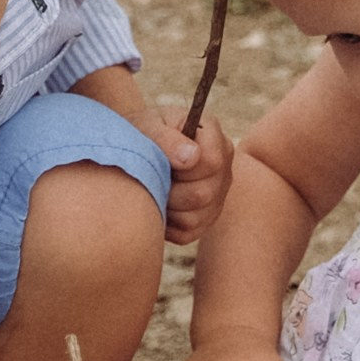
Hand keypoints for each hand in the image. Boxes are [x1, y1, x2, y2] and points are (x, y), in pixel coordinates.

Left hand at [144, 115, 232, 244]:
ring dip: (167, 208)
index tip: (162, 160)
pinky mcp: (206, 217)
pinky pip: (189, 233)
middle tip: (152, 178)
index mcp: (213, 136)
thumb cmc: (141, 134)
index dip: (183, 168)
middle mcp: (223, 166)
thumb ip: (167, 139)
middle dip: (171, 190)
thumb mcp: (148, 127)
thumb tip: (191, 157)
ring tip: (154, 191)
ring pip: (196, 218)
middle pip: (204, 194)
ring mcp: (218, 194)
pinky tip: (158, 205)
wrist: (136, 149)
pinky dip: (167, 224)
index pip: (211, 162)